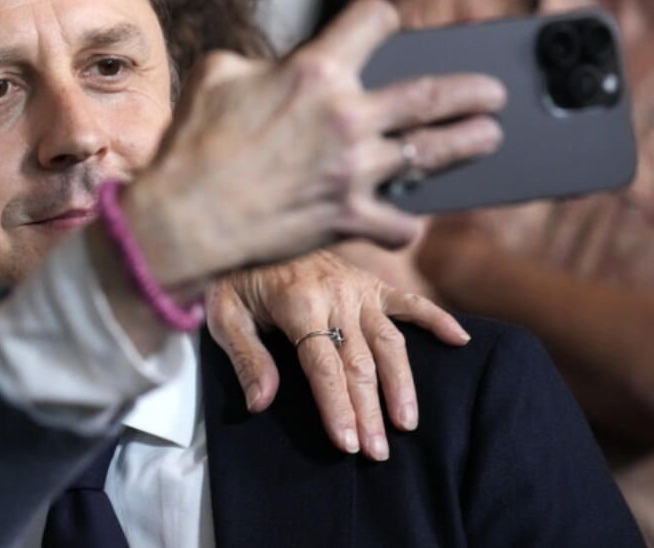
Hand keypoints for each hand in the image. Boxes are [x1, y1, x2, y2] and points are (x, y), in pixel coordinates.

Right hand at [122, 0, 506, 284]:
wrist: (185, 218)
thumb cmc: (193, 144)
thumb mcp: (215, 75)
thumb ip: (257, 62)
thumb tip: (275, 69)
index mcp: (314, 71)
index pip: (373, 19)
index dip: (381, 17)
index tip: (386, 23)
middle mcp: (346, 116)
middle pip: (431, 93)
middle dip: (471, 89)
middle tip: (491, 92)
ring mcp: (355, 170)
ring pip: (434, 153)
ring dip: (469, 143)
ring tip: (488, 137)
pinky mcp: (350, 217)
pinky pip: (401, 223)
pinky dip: (405, 223)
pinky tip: (407, 220)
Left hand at [205, 251, 471, 460]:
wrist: (251, 230)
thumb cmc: (234, 277)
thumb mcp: (223, 313)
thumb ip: (246, 357)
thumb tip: (260, 403)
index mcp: (297, 302)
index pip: (323, 365)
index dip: (337, 406)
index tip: (348, 443)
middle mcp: (335, 294)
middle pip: (360, 363)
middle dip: (370, 412)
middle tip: (377, 453)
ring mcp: (357, 286)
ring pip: (389, 342)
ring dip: (402, 385)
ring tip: (408, 424)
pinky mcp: (370, 281)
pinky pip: (409, 300)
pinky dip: (437, 318)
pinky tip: (459, 341)